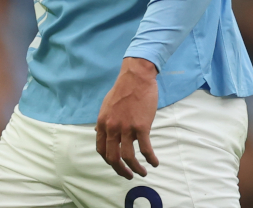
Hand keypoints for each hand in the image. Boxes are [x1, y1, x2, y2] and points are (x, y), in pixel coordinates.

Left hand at [96, 58, 159, 178]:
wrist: (135, 78)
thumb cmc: (122, 91)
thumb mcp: (106, 106)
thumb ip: (103, 121)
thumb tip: (98, 131)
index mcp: (102, 123)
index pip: (101, 148)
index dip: (108, 161)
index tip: (116, 165)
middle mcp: (111, 127)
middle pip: (112, 157)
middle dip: (121, 170)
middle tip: (129, 175)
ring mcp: (126, 127)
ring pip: (128, 156)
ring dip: (136, 169)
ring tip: (143, 172)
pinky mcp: (141, 126)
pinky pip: (145, 149)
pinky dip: (150, 159)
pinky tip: (154, 163)